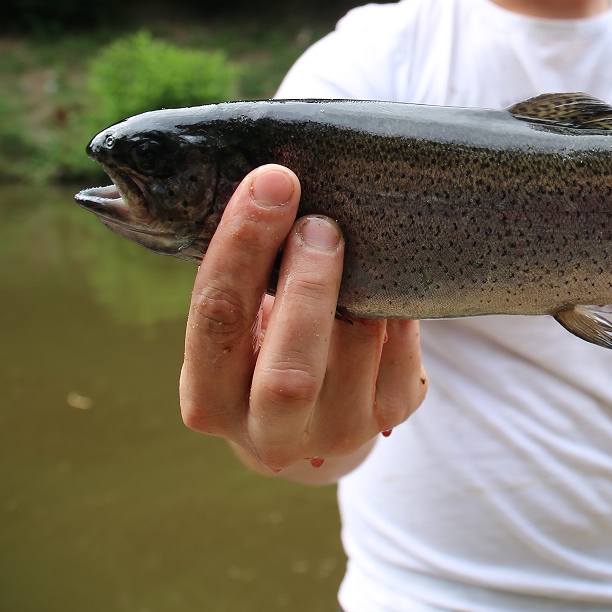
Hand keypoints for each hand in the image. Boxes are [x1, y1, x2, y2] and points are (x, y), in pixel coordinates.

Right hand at [178, 165, 426, 479]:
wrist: (314, 415)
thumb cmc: (266, 339)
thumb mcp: (241, 318)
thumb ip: (248, 271)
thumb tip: (276, 177)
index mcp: (208, 400)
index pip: (216, 320)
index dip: (242, 246)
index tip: (271, 181)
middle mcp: (268, 434)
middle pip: (289, 370)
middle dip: (310, 285)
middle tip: (322, 222)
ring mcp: (334, 432)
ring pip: (357, 348)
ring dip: (361, 287)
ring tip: (355, 241)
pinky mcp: (389, 417)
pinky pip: (403, 349)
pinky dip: (397, 306)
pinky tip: (388, 278)